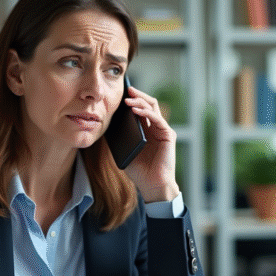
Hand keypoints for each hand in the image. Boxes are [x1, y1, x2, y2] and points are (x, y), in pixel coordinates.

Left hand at [123, 85, 179, 202]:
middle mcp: (156, 128)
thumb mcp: (125, 151)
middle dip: (137, 95)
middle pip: (149, 104)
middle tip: (126, 89)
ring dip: (140, 102)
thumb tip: (108, 123)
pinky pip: (157, 119)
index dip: (132, 101)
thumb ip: (120, 137)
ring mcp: (163, 131)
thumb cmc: (140, 171)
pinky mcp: (168, 136)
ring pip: (153, 108)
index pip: (141, 110)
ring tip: (128, 99)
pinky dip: (146, 113)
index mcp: (147, 131)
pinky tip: (136, 111)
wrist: (152, 185)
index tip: (120, 94)